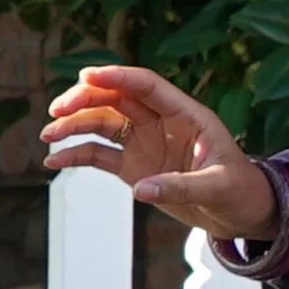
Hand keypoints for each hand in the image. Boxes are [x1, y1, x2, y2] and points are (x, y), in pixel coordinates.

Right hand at [41, 67, 281, 245]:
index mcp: (186, 115)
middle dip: (85, 99)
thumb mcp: (218, 187)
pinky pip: (100, 155)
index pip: (147, 86)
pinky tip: (55, 159)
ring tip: (49, 135)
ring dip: (74, 124)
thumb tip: (142, 189)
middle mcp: (161, 123)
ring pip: (102, 123)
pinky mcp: (134, 165)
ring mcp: (145, 142)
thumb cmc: (239, 191)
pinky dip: (76, 155)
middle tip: (59, 109)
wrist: (239, 212)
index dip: (118, 76)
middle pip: (116, 99)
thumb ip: (182, 186)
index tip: (87, 76)